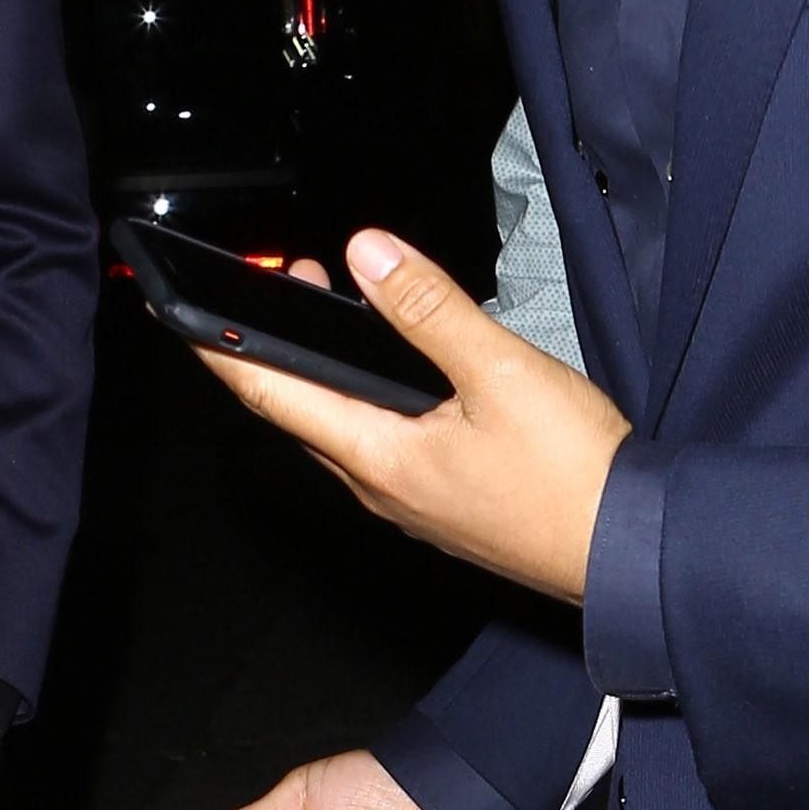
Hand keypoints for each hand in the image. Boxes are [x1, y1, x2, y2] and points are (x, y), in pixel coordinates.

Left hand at [202, 231, 627, 605]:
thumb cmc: (573, 479)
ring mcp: (412, 503)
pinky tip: (401, 376)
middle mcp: (381, 488)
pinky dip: (367, 400)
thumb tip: (367, 254)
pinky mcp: (446, 505)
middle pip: (302, 410)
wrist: (631, 555)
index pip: (273, 392)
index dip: (220, 349)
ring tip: (335, 308)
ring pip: (343, 430)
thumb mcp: (501, 374)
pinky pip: (382, 448)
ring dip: (327, 370)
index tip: (177, 309)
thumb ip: (431, 311)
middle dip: (277, 343)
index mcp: (379, 457)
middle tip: (282, 278)